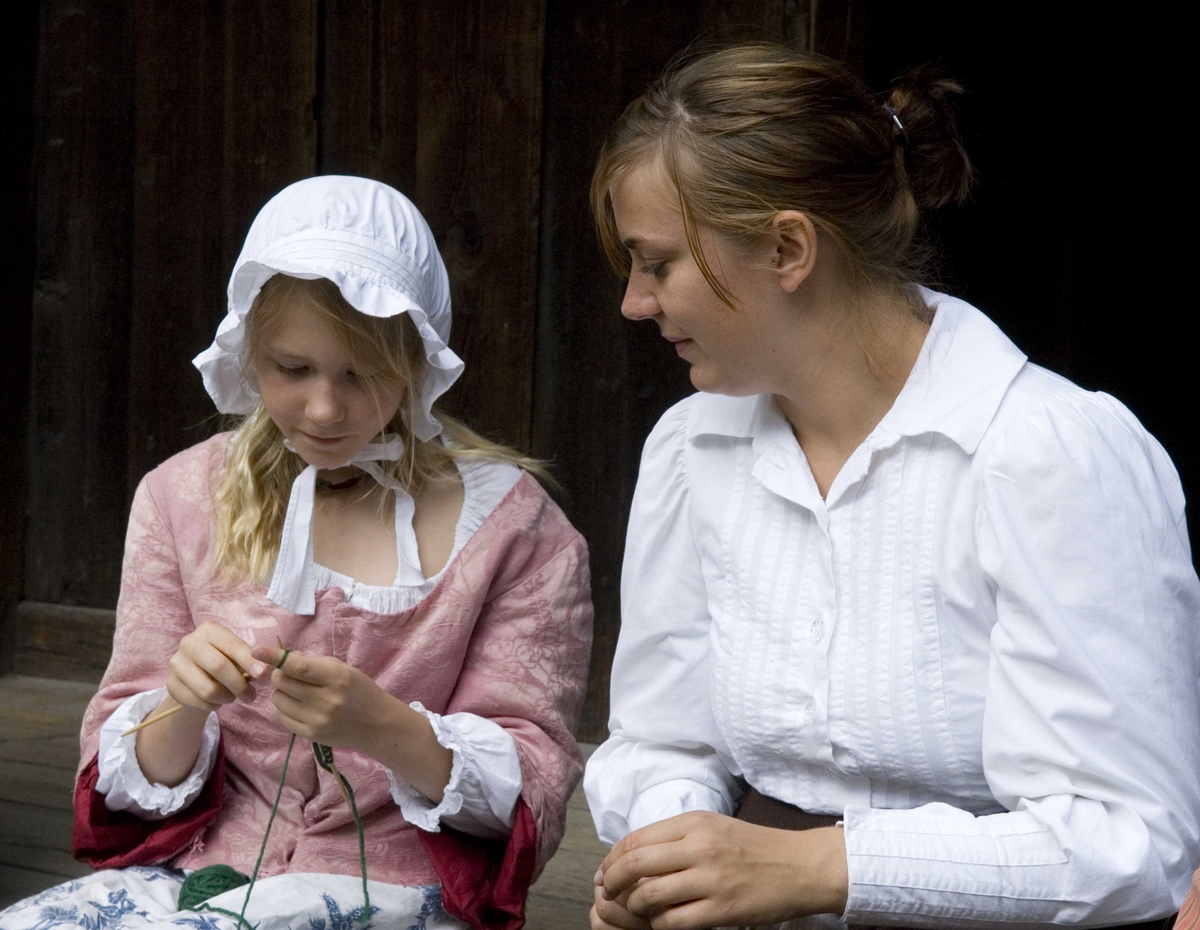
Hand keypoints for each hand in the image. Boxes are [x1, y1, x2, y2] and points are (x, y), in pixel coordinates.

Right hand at [167, 620, 265, 712]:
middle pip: (218, 666)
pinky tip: (218, 701)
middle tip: (251, 696)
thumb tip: (262, 670)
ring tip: (233, 697)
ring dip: (227, 697)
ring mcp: (176, 664)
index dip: (249, 660)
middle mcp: (189, 643)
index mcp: (209, 630)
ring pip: (208, 689)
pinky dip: (214, 705)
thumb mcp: (234, 654)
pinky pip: (198, 702)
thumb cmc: (222, 659)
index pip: (232, 645)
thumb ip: (247, 659)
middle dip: (239, 684)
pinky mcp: (171, 684)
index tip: (263, 673)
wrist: (193, 675)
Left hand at [252, 643, 453, 801]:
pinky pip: (282, 716)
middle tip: (292, 673)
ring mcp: (316, 720)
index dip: (275, 657)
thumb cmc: (359, 689)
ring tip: (300, 692)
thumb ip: (313, 664)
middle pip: (282, 682)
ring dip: (284, 692)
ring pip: (278, 699)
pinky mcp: (310, 735)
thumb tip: (283, 661)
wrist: (375, 723)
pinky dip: (286, 707)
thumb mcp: (343, 669)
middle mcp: (325, 701)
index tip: (256, 649)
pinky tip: (300, 705)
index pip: (298, 667)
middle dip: (281, 673)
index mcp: (336, 678)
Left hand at [595, 811, 847, 928]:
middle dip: (613, 881)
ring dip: (634, 906)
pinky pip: (674, 921)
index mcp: (694, 823)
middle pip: (636, 863)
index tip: (606, 871)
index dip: (613, 858)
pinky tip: (661, 922)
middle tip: (607, 892)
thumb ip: (677, 837)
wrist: (799, 866)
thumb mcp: (713, 826)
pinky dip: (659, 925)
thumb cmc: (753, 847)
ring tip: (635, 909)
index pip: (637, 838)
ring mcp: (711, 879)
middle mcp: (700, 847)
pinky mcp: (722, 910)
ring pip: (650, 895)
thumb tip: (635, 853)